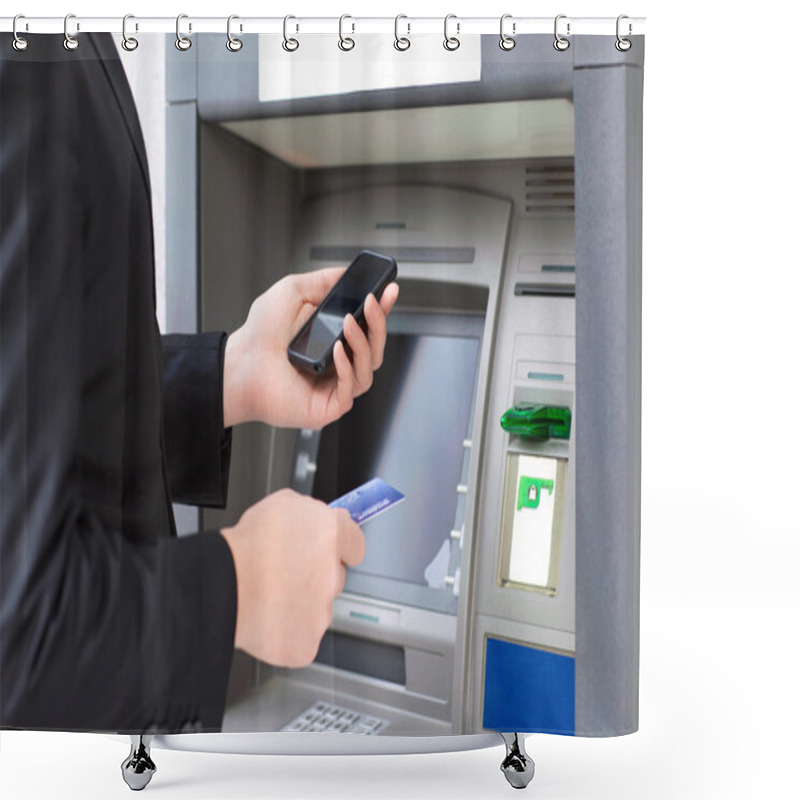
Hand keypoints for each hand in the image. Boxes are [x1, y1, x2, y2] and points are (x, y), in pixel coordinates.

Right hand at [219, 489, 364, 667]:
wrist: (221, 585)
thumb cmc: (245, 546)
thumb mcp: (282, 505)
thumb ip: (313, 512)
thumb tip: (329, 518)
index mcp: (332, 536)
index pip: (356, 544)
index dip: (341, 547)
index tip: (332, 550)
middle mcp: (333, 575)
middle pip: (335, 577)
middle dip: (317, 576)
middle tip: (287, 572)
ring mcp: (322, 613)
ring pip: (318, 609)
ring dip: (301, 603)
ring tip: (269, 594)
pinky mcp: (307, 643)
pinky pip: (302, 637)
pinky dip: (287, 631)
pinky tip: (268, 618)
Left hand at [223, 268, 398, 428]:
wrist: (239, 364)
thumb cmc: (259, 335)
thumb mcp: (292, 292)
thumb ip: (321, 281)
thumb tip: (346, 273)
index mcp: (334, 339)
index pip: (368, 327)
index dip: (382, 311)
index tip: (389, 291)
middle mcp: (338, 363)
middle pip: (375, 348)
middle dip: (378, 324)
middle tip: (373, 303)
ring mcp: (334, 386)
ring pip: (368, 368)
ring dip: (363, 343)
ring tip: (349, 323)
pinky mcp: (329, 406)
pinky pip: (351, 389)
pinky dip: (348, 368)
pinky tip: (337, 350)